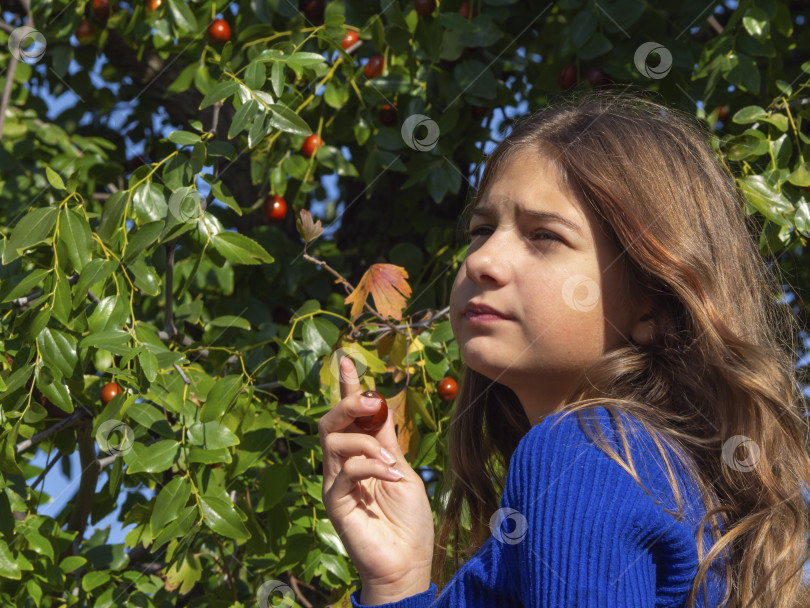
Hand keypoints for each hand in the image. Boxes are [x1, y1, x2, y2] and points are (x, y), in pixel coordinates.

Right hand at [318, 356, 433, 602]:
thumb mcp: (403, 470)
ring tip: (392, 461)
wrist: (408, 562)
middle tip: (370, 402)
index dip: (347, 387)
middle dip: (348, 403)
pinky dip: (370, 465)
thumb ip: (386, 441)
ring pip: (332, 440)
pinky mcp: (334, 502)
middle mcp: (343, 465)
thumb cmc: (409, 520)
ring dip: (365, 442)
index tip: (346, 360)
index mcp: (361, 454)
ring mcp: (336, 483)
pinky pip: (344, 470)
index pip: (349, 416)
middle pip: (330, 422)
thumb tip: (378, 405)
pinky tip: (390, 475)